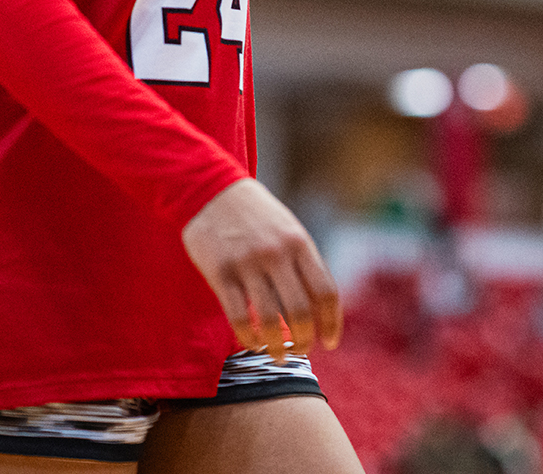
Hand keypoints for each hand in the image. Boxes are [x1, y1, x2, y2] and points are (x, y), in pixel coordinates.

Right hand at [180, 177, 342, 361]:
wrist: (210, 188)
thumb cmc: (254, 214)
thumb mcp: (287, 229)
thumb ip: (302, 263)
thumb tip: (318, 308)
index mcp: (298, 243)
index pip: (325, 292)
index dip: (331, 323)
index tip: (330, 342)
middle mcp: (276, 254)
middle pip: (300, 310)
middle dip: (304, 339)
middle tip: (301, 351)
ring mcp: (247, 263)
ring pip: (269, 319)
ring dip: (277, 346)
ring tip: (277, 355)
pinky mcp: (220, 271)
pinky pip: (238, 316)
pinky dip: (249, 337)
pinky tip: (253, 342)